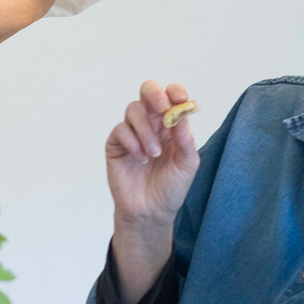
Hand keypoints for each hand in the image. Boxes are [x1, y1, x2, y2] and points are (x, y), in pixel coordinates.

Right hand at [106, 80, 200, 228]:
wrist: (151, 211)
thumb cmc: (171, 187)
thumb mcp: (187, 163)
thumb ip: (185, 138)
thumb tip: (181, 114)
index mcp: (171, 124)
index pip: (171, 97)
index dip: (175, 92)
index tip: (180, 99)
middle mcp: (151, 123)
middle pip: (147, 91)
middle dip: (155, 95)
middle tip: (163, 109)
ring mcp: (132, 132)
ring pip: (134, 110)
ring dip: (146, 130)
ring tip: (154, 154)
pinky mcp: (116, 144)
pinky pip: (121, 130)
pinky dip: (132, 143)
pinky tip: (140, 160)